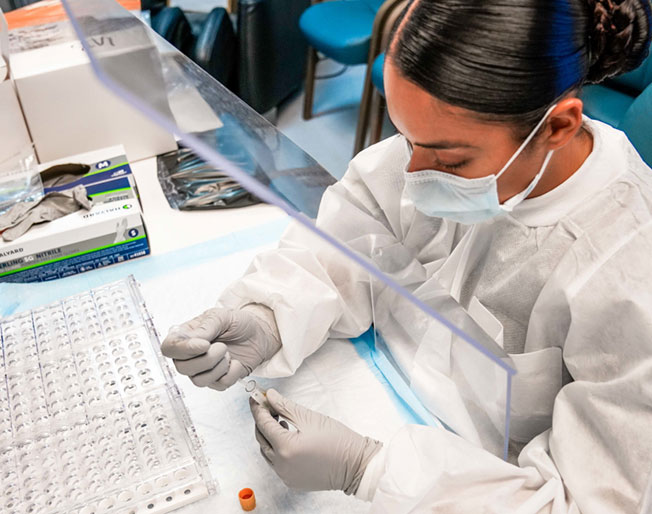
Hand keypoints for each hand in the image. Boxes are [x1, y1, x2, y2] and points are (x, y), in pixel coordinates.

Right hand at [160, 305, 280, 390]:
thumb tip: (193, 342)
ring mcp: (202, 370)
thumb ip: (205, 327)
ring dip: (219, 366)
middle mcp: (190, 356)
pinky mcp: (218, 380)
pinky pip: (219, 385)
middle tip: (223, 346)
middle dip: (207, 359)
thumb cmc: (238, 323)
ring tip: (229, 353)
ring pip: (199, 381)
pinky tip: (236, 362)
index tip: (204, 345)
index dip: (183, 350)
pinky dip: (232, 372)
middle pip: (182, 368)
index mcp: (186, 337)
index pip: (169, 348)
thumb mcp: (221, 316)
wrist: (259, 333)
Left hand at [250, 389, 381, 493]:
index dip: (258, 408)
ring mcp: (286, 475)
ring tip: (280, 420)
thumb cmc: (337, 440)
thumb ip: (286, 406)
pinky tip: (288, 438)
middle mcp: (282, 465)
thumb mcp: (310, 418)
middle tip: (268, 406)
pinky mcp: (292, 481)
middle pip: (261, 438)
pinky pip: (276, 463)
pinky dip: (277, 449)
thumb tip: (270, 396)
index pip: (263, 423)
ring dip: (269, 435)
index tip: (256, 397)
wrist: (356, 465)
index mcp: (285, 447)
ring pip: (267, 452)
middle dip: (262, 420)